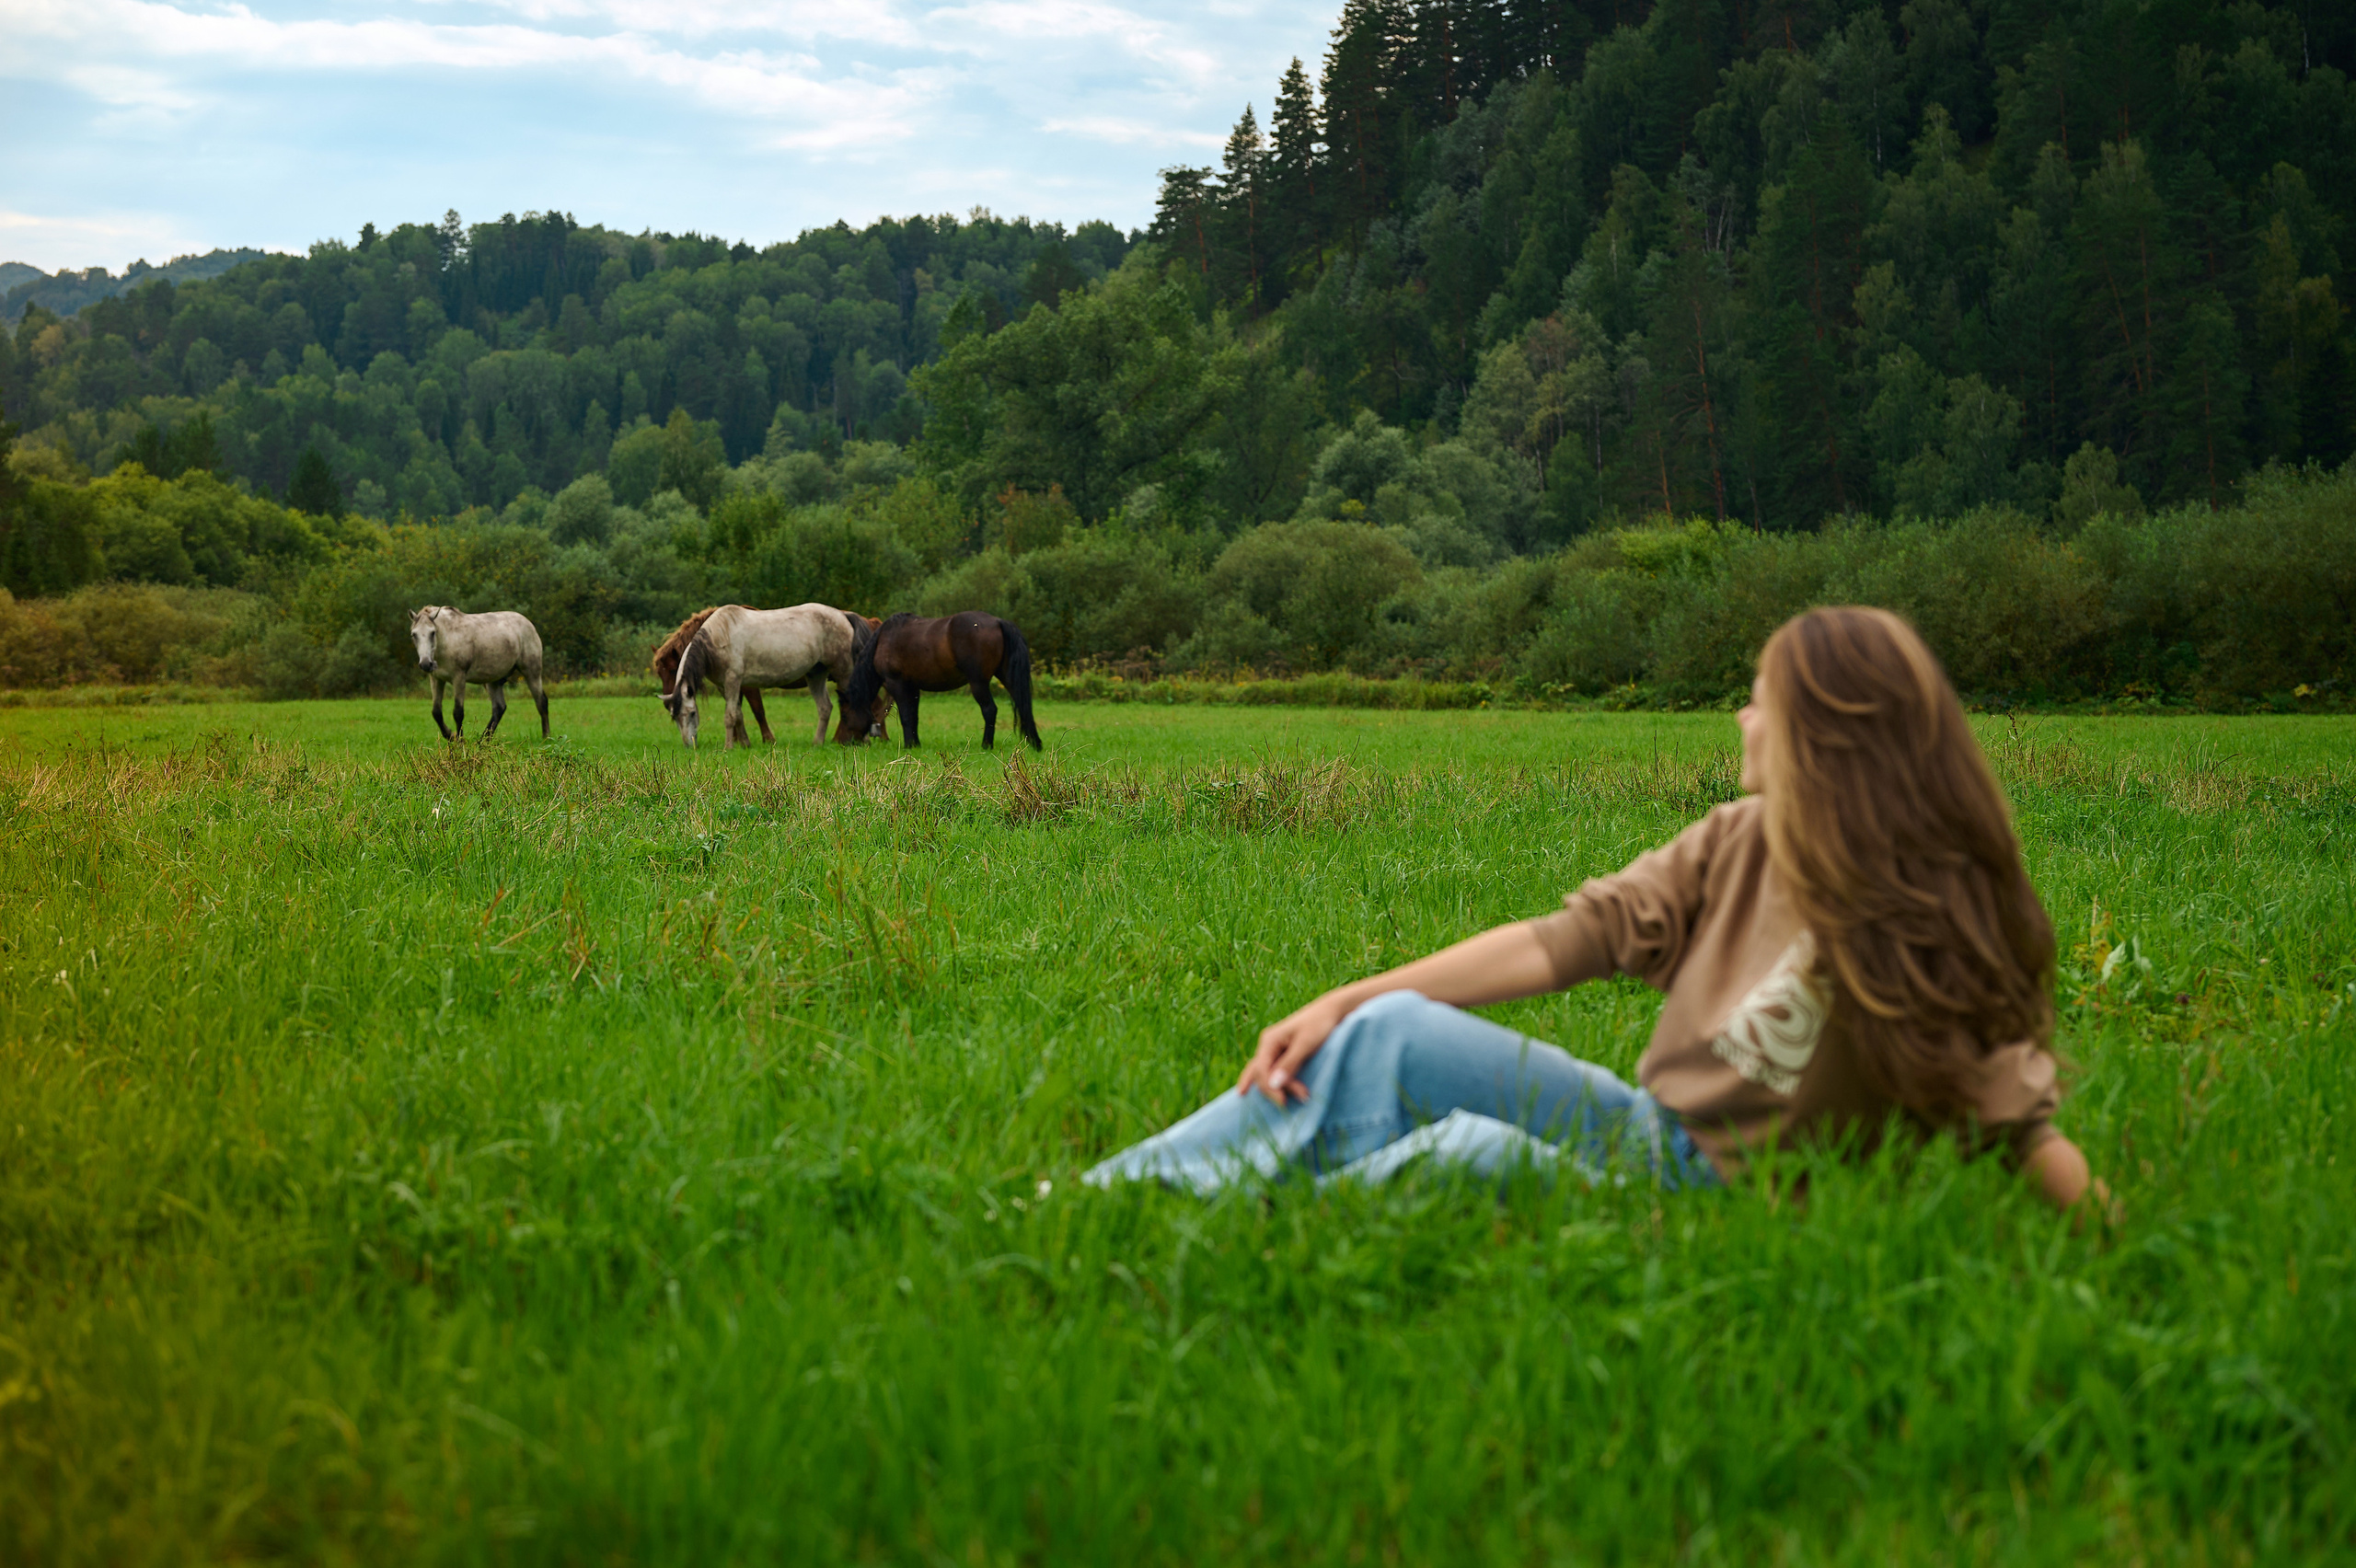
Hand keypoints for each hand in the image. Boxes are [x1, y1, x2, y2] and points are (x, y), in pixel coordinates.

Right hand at [1236, 992, 1354, 1104]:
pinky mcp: (1285, 1055)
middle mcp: (1268, 1046)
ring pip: (1268, 1075)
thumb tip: (1273, 1084)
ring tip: (1304, 1096)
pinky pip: (1276, 1072)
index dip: (1269, 1088)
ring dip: (1282, 1088)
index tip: (1284, 1101)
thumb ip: (1289, 1063)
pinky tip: (1282, 1094)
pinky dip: (1282, 1084)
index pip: (1260, 1070)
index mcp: (1269, 1040)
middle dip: (1276, 1089)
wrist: (1333, 1011)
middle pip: (1261, 1075)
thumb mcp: (1306, 1044)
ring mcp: (1275, 1050)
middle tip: (1301, 1098)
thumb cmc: (1320, 1024)